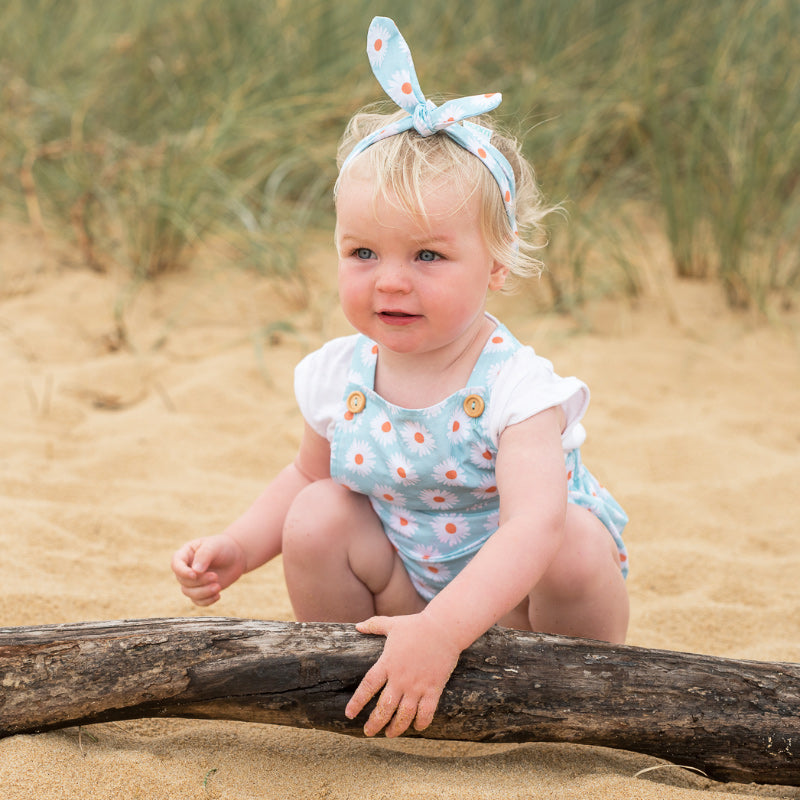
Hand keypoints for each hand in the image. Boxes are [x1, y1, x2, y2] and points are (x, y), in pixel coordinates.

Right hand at [171, 534, 246, 605]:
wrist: (236, 556)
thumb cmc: (223, 547)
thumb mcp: (213, 546)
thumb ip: (203, 556)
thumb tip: (195, 572)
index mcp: (185, 554)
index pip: (175, 564)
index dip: (182, 572)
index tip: (194, 575)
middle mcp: (186, 569)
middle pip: (183, 581)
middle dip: (199, 581)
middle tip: (215, 576)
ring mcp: (192, 581)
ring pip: (189, 593)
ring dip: (203, 592)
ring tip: (218, 586)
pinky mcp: (201, 590)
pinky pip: (198, 601)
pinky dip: (207, 601)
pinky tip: (218, 595)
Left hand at [345, 612, 461, 737]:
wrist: (444, 628)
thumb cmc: (417, 625)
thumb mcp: (392, 624)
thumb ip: (374, 625)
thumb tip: (357, 626)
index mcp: (388, 663)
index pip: (367, 687)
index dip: (357, 702)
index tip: (349, 714)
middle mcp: (400, 678)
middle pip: (384, 708)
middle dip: (374, 723)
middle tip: (368, 732)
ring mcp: (417, 686)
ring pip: (404, 715)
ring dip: (395, 728)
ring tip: (389, 734)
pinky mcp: (434, 689)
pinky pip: (426, 713)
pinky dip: (421, 723)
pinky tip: (417, 726)